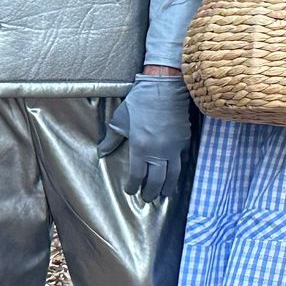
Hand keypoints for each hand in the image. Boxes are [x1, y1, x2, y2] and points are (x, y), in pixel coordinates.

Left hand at [96, 72, 192, 202]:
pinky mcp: (184, 141)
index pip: (137, 175)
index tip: (131, 190)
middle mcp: (159, 152)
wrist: (165, 88)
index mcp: (141, 147)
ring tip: (164, 194)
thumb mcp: (120, 120)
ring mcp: (174, 147)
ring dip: (168, 187)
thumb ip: (111, 139)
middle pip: (156, 180)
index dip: (133, 186)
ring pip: (173, 175)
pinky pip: (182, 160)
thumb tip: (101, 153)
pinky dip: (177, 170)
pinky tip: (175, 174)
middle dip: (151, 192)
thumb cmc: (140, 102)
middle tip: (147, 198)